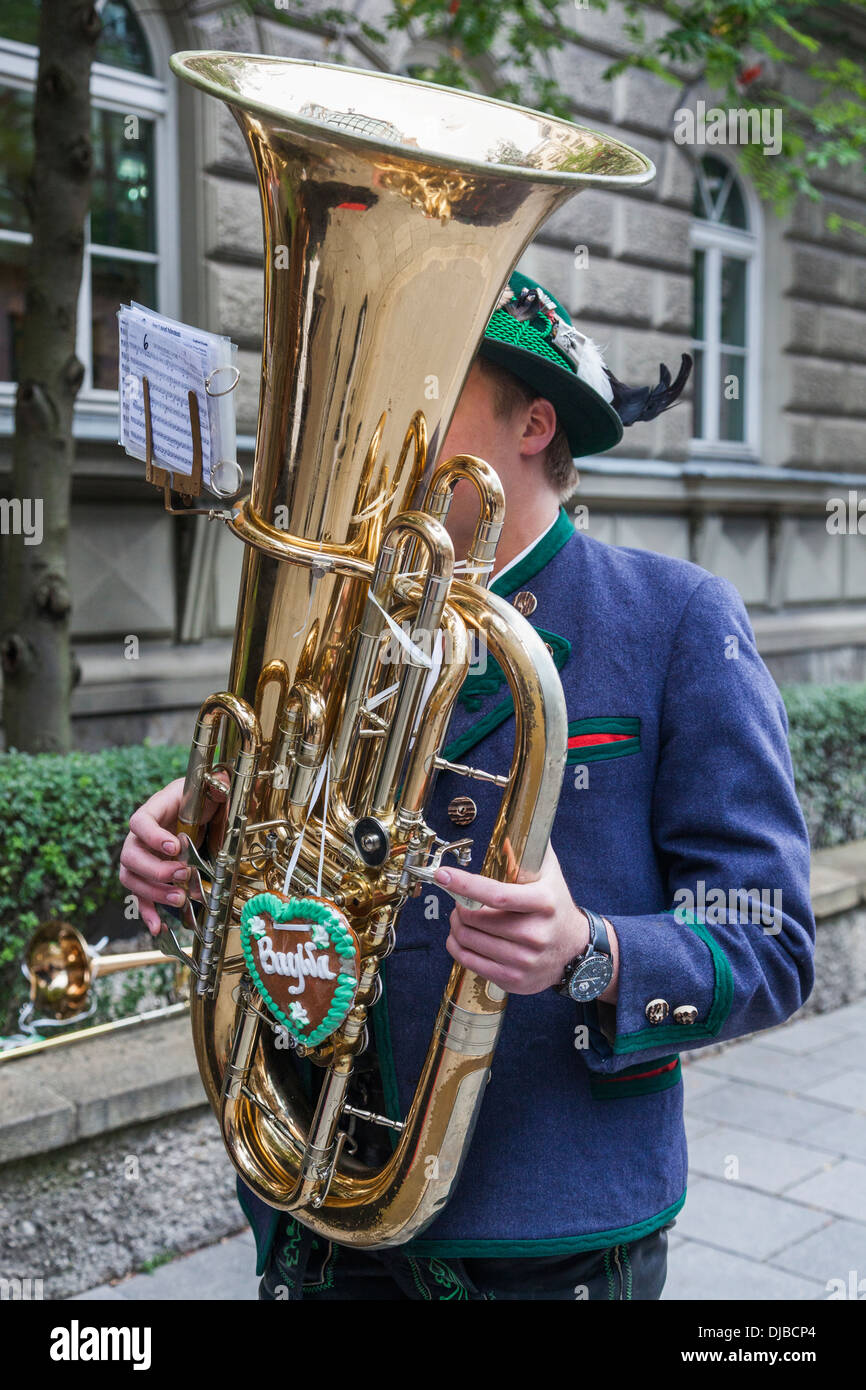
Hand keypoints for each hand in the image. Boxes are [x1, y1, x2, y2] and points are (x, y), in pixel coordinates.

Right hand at [119, 776, 223, 936]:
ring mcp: (142, 858)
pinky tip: (158, 927)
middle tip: (183, 875)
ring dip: (153, 892)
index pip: (140, 821)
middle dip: (156, 870)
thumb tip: (222, 783)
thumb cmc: (201, 800)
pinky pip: (140, 897)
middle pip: (131, 855)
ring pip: (132, 878)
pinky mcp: (149, 877)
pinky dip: (147, 913)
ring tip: (179, 899)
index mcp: (155, 810)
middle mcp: (141, 836)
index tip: (175, 846)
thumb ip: (217, 787)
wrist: (201, 811)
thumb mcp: (211, 790)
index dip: (152, 836)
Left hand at [435, 843, 614, 996]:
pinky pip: (469, 962)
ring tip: (462, 918)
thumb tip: (517, 817)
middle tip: (458, 901)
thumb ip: (532, 847)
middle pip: (475, 919)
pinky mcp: (514, 979)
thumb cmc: (555, 906)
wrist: (575, 950)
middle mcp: (535, 933)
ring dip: (456, 926)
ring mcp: (525, 960)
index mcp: (544, 902)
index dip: (464, 884)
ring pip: (468, 940)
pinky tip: (462, 937)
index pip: (497, 895)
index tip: (443, 875)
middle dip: (458, 906)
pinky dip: (457, 946)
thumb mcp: (550, 874)